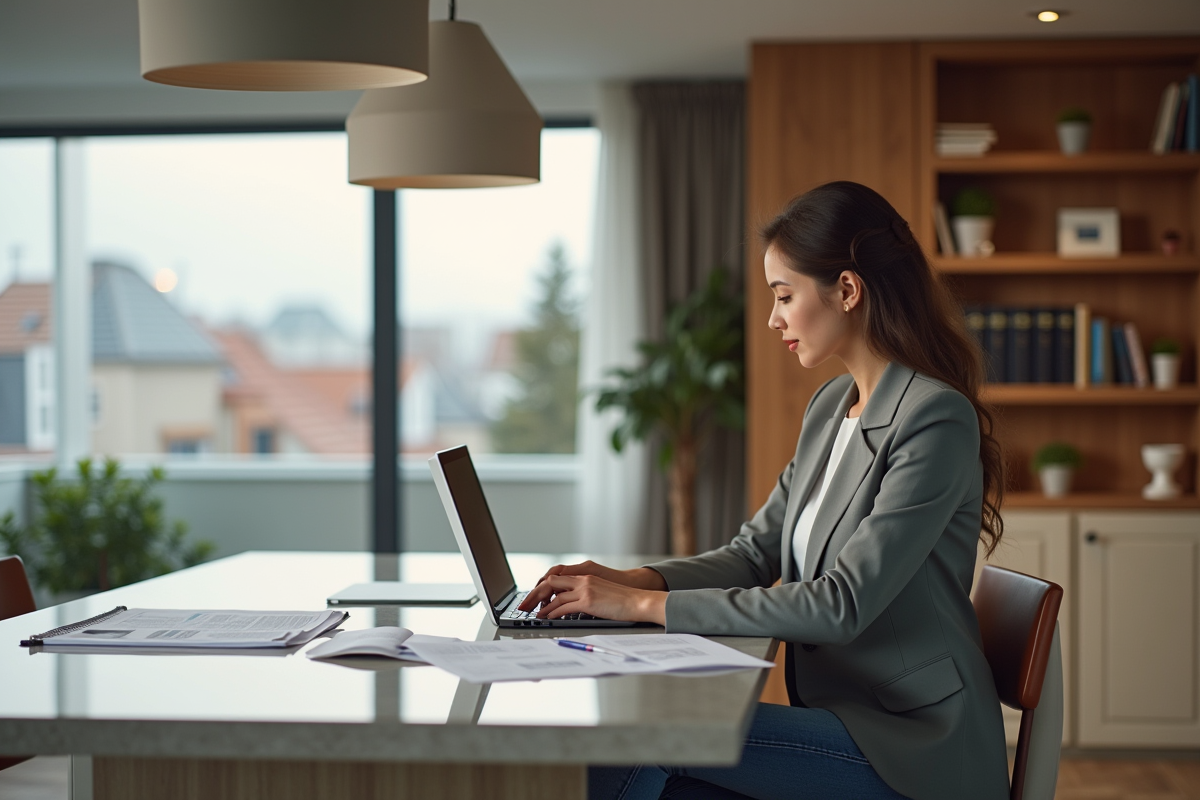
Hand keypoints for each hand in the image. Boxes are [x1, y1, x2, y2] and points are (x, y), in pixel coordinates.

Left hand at [518, 561, 665, 611]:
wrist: (639, 601)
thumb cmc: (624, 601)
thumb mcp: (602, 593)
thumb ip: (586, 595)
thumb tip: (572, 606)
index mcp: (586, 576)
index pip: (558, 577)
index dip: (544, 586)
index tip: (536, 596)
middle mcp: (584, 580)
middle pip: (550, 582)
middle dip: (535, 594)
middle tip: (526, 604)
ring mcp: (585, 589)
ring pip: (555, 596)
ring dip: (542, 606)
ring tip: (534, 614)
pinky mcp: (588, 601)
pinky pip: (563, 607)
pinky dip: (552, 613)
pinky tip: (547, 618)